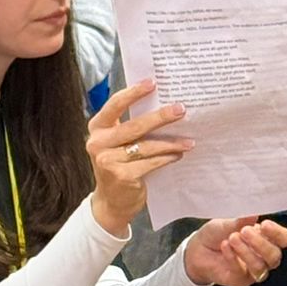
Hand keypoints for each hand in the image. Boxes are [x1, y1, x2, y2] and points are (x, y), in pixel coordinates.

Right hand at [87, 80, 192, 235]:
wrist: (111, 202)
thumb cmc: (119, 166)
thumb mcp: (118, 143)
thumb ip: (131, 126)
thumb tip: (163, 104)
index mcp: (97, 128)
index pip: (115, 105)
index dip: (134, 93)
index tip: (153, 83)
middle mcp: (98, 142)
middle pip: (134, 125)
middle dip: (161, 117)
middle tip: (181, 109)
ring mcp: (108, 160)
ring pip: (146, 146)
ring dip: (171, 142)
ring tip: (189, 140)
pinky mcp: (121, 176)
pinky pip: (151, 162)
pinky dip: (167, 158)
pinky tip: (178, 155)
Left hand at [183, 216, 286, 285]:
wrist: (198, 249)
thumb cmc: (216, 234)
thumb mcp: (227, 222)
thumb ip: (241, 219)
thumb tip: (254, 213)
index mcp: (266, 238)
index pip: (284, 239)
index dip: (278, 233)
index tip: (264, 224)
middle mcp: (263, 256)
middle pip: (275, 255)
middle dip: (261, 243)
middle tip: (245, 231)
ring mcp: (253, 270)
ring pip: (260, 267)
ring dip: (246, 251)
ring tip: (232, 238)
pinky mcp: (240, 279)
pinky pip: (241, 272)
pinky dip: (233, 258)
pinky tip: (225, 246)